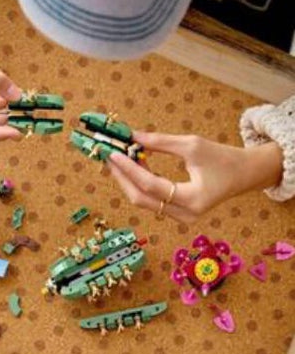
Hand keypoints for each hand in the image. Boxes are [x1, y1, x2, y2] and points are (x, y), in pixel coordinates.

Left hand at [107, 132, 283, 222]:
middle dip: (122, 178)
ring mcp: (181, 217)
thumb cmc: (222, 157)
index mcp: (193, 199)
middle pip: (141, 199)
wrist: (244, 174)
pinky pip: (151, 200)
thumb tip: (131, 136)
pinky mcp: (177, 214)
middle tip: (109, 158)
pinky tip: (133, 167)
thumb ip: (159, 142)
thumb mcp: (192, 144)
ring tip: (119, 159)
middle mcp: (185, 214)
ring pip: (144, 201)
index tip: (113, 154)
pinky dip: (139, 184)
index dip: (129, 169)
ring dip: (129, 181)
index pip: (150, 185)